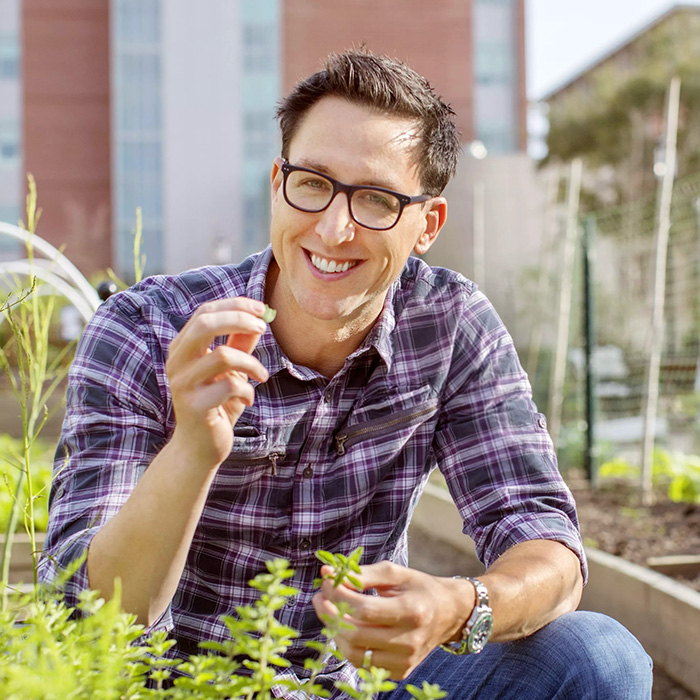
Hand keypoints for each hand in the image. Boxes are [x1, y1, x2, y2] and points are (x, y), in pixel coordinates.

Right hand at [166, 297, 269, 469]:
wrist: (200, 448)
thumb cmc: (217, 404)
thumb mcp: (231, 370)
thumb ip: (240, 344)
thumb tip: (258, 318)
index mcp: (183, 348)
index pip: (204, 312)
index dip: (234, 305)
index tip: (261, 309)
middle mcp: (177, 362)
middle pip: (205, 324)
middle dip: (238, 320)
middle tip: (263, 328)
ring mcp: (183, 384)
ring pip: (223, 356)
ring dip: (252, 364)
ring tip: (262, 376)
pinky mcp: (194, 407)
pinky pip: (230, 387)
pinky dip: (247, 391)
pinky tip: (248, 399)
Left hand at [312, 561, 474, 678]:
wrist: (449, 614)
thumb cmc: (418, 587)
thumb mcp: (394, 573)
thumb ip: (362, 574)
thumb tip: (328, 574)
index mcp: (412, 611)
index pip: (364, 610)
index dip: (338, 596)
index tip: (326, 581)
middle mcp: (410, 640)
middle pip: (355, 634)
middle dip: (330, 614)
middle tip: (320, 597)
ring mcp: (405, 661)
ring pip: (354, 653)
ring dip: (334, 631)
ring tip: (329, 612)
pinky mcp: (400, 672)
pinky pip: (363, 664)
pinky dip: (348, 646)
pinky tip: (346, 628)